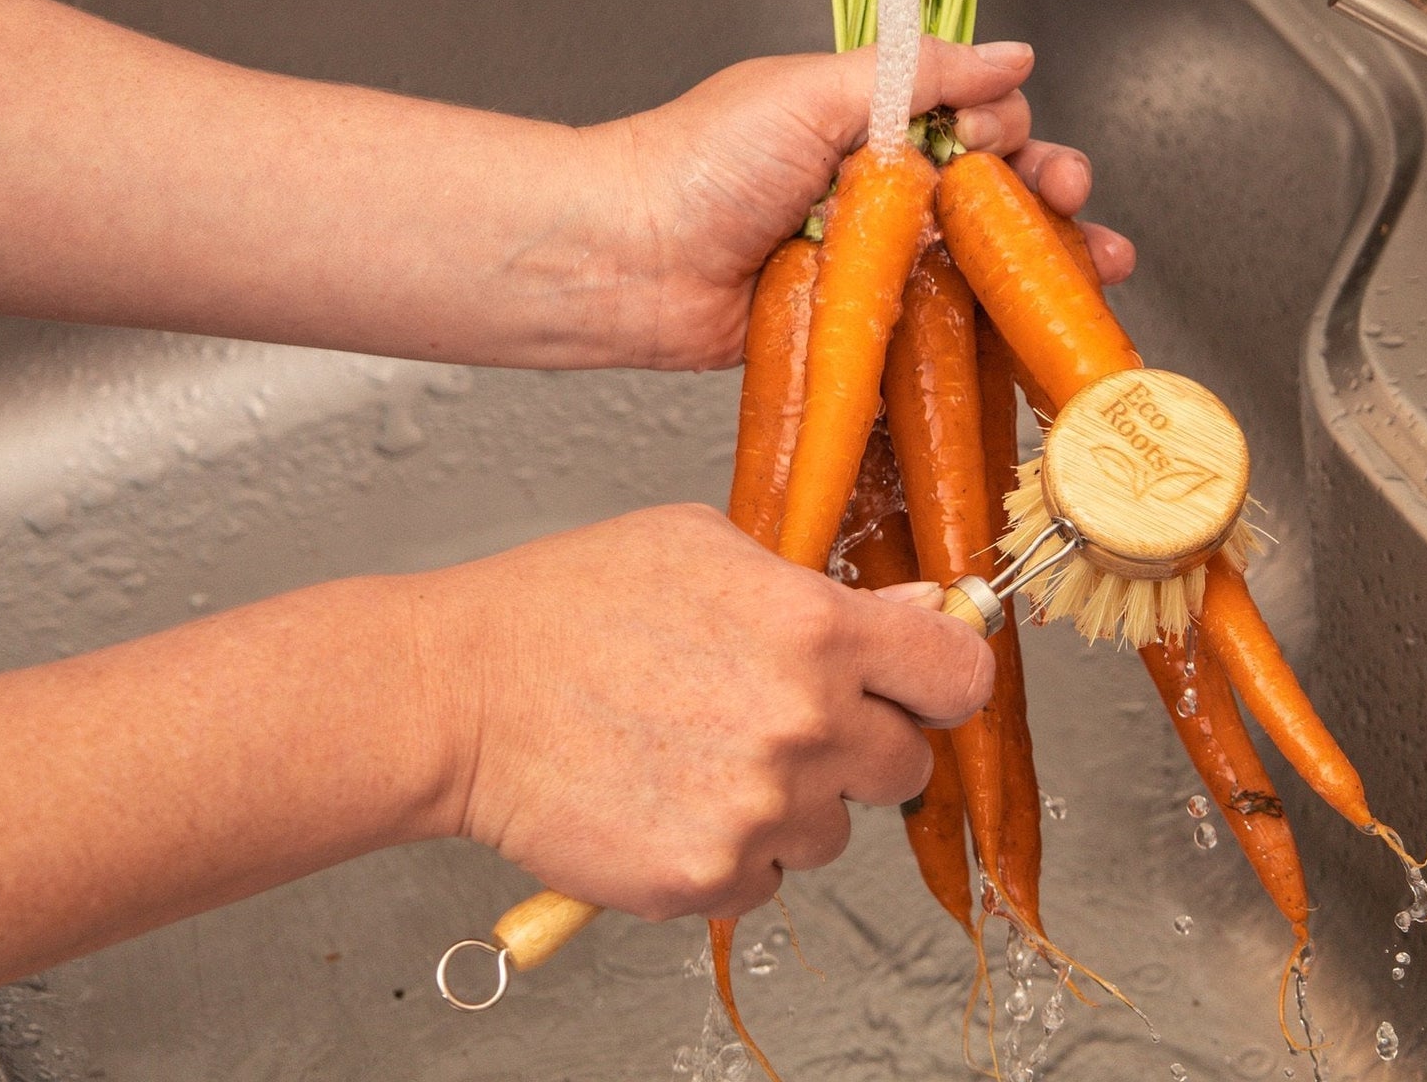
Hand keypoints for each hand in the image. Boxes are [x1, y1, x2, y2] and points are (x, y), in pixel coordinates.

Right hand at [414, 505, 992, 919]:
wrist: (468, 692)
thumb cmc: (571, 604)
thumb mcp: (703, 546)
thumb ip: (816, 586)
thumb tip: (909, 613)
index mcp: (814, 629)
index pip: (958, 674)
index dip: (943, 677)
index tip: (924, 682)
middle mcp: (804, 725)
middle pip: (905, 764)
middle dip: (858, 742)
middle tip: (780, 715)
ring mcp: (761, 811)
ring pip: (834, 829)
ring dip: (792, 802)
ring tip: (705, 751)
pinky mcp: (709, 879)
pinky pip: (766, 879)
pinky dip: (732, 852)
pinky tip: (674, 796)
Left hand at [604, 38, 1135, 369]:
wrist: (627, 260)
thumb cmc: (700, 163)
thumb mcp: (814, 90)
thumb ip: (919, 70)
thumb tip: (1010, 55)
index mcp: (867, 122)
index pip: (973, 120)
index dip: (1007, 131)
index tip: (1003, 143)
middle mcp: (878, 189)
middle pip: (993, 192)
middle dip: (1051, 193)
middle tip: (1072, 200)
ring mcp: (873, 261)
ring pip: (980, 261)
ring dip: (1047, 261)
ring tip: (1097, 266)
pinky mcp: (861, 324)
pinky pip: (938, 324)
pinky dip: (992, 328)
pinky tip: (1037, 329)